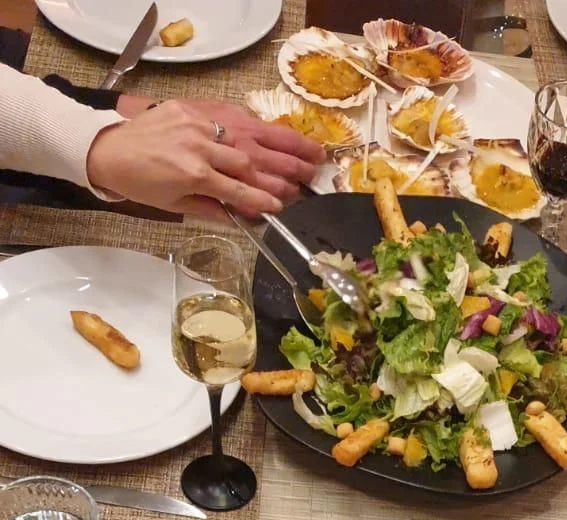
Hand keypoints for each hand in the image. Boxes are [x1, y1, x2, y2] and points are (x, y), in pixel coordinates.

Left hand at [86, 102, 319, 217]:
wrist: (109, 148)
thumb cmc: (140, 184)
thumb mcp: (174, 205)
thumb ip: (212, 209)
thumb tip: (247, 218)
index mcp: (195, 175)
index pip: (238, 191)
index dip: (262, 201)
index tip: (282, 208)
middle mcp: (201, 147)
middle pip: (252, 160)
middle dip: (284, 172)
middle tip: (310, 180)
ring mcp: (201, 123)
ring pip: (251, 135)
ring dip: (284, 146)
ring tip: (312, 154)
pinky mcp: (196, 108)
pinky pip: (234, 116)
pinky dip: (259, 127)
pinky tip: (280, 135)